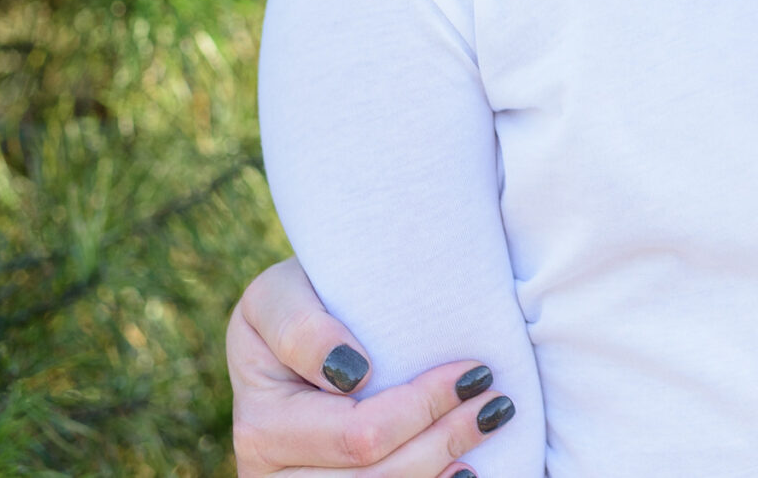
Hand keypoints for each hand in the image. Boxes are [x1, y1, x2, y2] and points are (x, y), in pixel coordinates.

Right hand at [227, 257, 513, 476]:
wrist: (292, 333)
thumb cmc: (296, 305)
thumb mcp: (279, 296)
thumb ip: (301, 328)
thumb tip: (353, 375)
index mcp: (260, 428)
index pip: (359, 435)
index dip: (423, 408)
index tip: (474, 372)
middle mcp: (271, 476)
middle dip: (446, 440)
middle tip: (497, 402)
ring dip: (444, 466)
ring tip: (488, 426)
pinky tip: (463, 470)